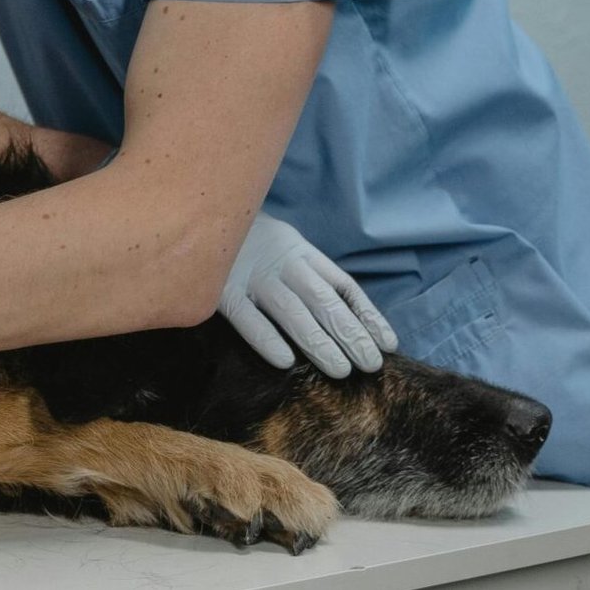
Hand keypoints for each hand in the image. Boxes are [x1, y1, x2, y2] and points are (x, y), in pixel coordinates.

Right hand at [219, 211, 397, 378]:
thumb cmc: (250, 241)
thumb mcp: (286, 244)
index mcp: (301, 252)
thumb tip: (350, 315)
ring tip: (340, 370)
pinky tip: (285, 362)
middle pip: (323, 301)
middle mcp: (282, 263)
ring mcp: (252, 276)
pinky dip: (266, 338)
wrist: (201, 219)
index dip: (368, 315)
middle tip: (369, 365)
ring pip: (292, 312)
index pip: (343, 286)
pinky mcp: (222, 291)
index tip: (387, 344)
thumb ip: (309, 271)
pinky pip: (247, 318)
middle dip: (350, 334)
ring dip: (318, 342)